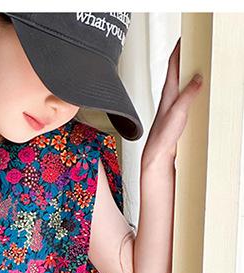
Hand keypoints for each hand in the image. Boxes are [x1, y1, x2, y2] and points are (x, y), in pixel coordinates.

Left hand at [142, 37, 202, 165]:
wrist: (157, 152)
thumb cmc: (162, 135)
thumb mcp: (178, 110)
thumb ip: (188, 93)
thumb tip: (197, 78)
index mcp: (168, 91)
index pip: (173, 63)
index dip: (178, 49)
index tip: (184, 38)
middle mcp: (169, 95)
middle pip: (177, 70)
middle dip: (185, 57)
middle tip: (193, 46)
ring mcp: (173, 103)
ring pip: (181, 82)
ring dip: (188, 72)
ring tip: (197, 63)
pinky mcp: (176, 112)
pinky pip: (185, 93)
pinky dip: (191, 87)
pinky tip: (197, 89)